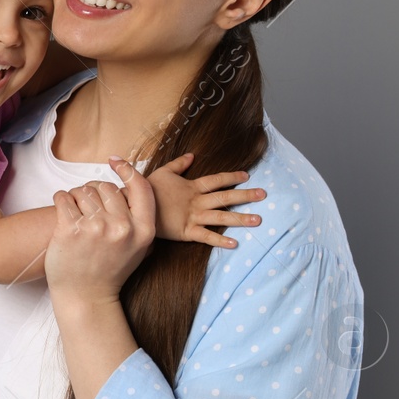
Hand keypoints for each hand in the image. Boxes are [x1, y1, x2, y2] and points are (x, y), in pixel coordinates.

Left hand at [44, 157, 154, 303]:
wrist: (86, 296)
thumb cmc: (110, 269)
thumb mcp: (139, 247)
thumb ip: (139, 218)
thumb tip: (131, 183)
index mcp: (144, 230)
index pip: (140, 187)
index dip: (127, 170)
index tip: (115, 162)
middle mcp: (122, 227)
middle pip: (106, 187)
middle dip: (95, 192)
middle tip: (88, 208)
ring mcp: (96, 228)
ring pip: (83, 190)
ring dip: (76, 197)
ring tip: (77, 214)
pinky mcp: (70, 230)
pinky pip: (63, 197)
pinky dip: (61, 200)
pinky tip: (64, 213)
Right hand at [148, 151, 265, 248]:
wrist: (135, 207)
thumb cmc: (147, 190)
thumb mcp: (162, 172)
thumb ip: (179, 164)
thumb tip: (193, 155)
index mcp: (191, 187)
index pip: (216, 180)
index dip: (232, 177)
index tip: (247, 176)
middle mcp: (196, 201)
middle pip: (224, 197)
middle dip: (245, 195)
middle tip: (263, 194)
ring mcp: (192, 216)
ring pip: (220, 217)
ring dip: (240, 218)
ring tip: (258, 220)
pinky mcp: (186, 231)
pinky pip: (205, 236)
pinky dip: (219, 240)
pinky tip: (235, 243)